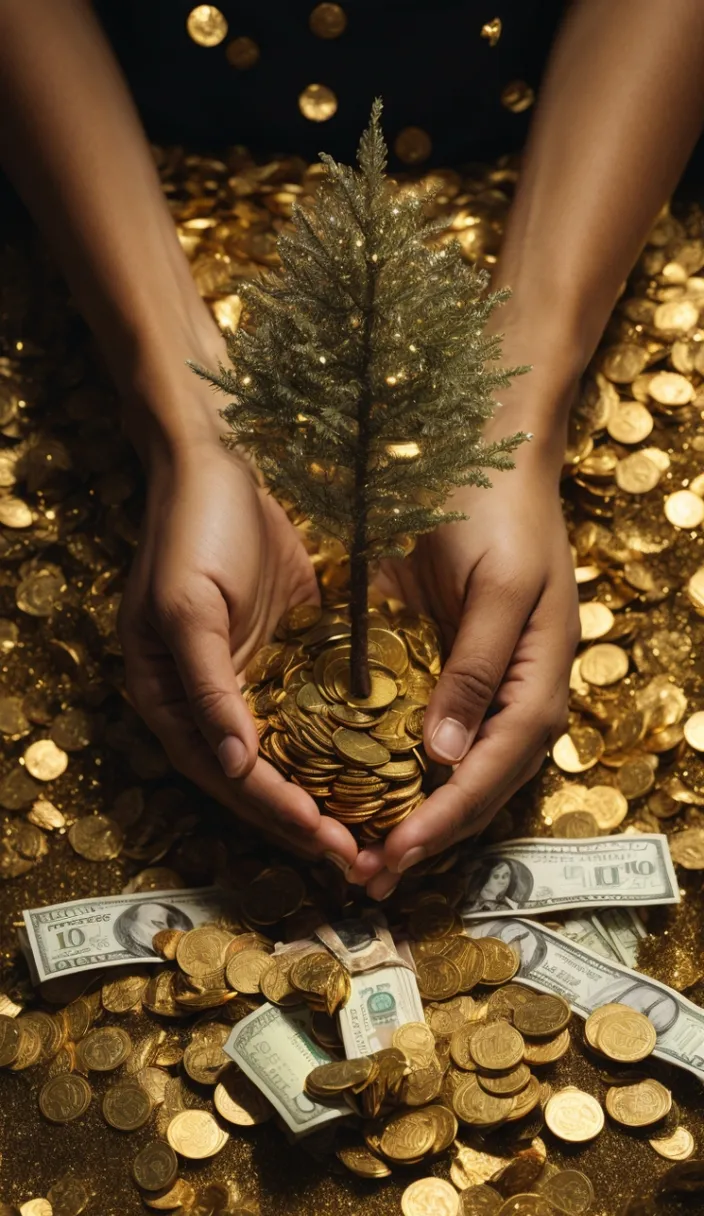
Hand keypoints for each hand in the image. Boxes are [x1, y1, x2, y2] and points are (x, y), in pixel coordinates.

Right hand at [118, 437, 358, 870]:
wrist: (218, 459)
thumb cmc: (191, 529)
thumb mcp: (186, 606)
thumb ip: (207, 686)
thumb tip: (234, 764)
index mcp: (173, 699)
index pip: (229, 774)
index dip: (276, 811)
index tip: (327, 840)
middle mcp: (212, 701)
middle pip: (263, 780)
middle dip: (311, 821)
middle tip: (365, 860)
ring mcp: (253, 680)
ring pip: (295, 756)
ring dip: (334, 794)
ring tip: (383, 831)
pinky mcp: (289, 654)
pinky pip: (319, 713)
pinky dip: (346, 745)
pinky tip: (386, 765)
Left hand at [351, 447, 578, 896]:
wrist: (490, 455)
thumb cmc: (503, 514)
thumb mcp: (500, 587)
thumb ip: (475, 669)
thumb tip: (443, 754)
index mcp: (538, 682)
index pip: (494, 770)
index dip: (447, 818)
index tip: (396, 854)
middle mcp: (512, 696)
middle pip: (474, 786)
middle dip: (426, 836)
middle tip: (369, 878)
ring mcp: (479, 686)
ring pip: (448, 772)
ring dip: (407, 815)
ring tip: (359, 855)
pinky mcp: (443, 668)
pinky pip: (421, 733)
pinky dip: (390, 770)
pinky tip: (353, 793)